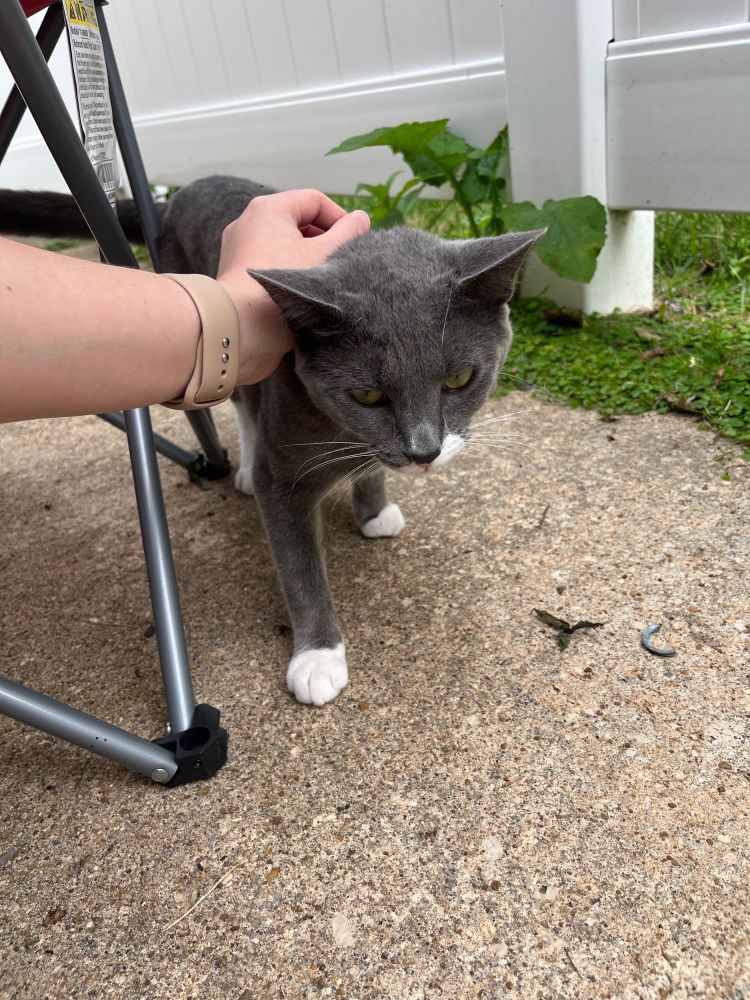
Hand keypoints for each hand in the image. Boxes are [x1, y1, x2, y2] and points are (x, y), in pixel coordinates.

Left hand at [215, 190, 369, 383]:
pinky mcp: (236, 272)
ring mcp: (239, 247)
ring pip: (283, 243)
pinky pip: (269, 261)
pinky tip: (300, 292)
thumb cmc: (282, 288)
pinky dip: (287, 270)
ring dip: (306, 257)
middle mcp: (248, 221)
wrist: (239, 328)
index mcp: (269, 208)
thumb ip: (347, 234)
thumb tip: (361, 218)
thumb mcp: (323, 257)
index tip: (353, 242)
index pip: (314, 200)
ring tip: (322, 280)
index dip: (340, 218)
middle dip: (323, 239)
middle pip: (297, 220)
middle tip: (340, 262)